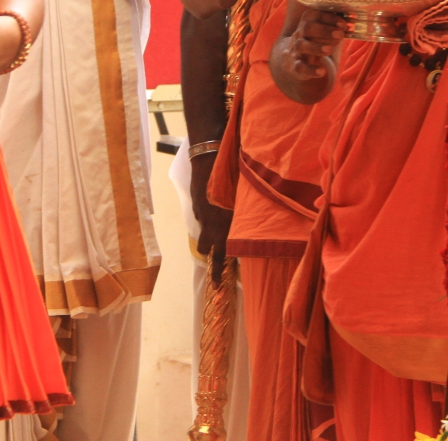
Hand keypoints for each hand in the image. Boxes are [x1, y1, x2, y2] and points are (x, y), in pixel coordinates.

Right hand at [189, 152, 232, 283]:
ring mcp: (201, 214)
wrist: (209, 161)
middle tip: (214, 264)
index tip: (217, 286)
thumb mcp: (242, 200)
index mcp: (224, 225)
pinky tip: (214, 209)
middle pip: (207, 249)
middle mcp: (211, 223)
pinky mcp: (196, 205)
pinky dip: (207, 218)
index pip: (221, 255)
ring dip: (208, 237)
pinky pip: (202, 217)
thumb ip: (244, 216)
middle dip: (210, 255)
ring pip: (203, 233)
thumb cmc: (232, 179)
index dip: (218, 271)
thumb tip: (251, 227)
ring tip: (214, 233)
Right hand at [279, 8, 347, 81]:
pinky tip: (322, 72)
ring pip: (301, 45)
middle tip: (340, 34)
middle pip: (307, 28)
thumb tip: (352, 22)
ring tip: (330, 50)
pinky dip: (310, 70)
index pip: (315, 15)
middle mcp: (300, 34)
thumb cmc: (315, 41)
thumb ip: (336, 26)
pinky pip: (300, 67)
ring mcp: (296, 50)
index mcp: (307, 22)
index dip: (330, 18)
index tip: (344, 24)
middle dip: (324, 30)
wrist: (293, 58)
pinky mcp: (295, 66)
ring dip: (316, 47)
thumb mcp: (324, 31)